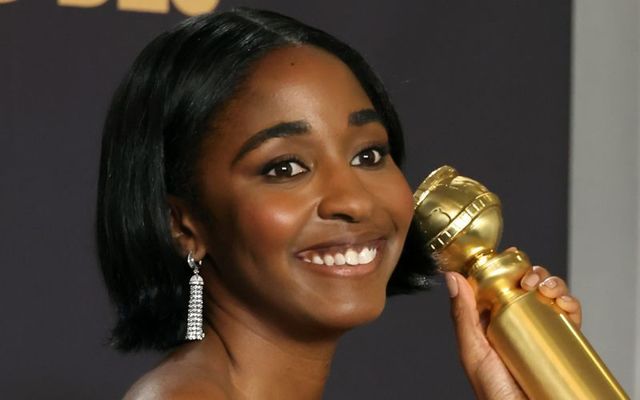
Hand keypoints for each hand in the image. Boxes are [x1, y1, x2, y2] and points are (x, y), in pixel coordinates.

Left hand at [445, 251, 581, 399]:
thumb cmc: (493, 392)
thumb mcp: (473, 350)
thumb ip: (462, 315)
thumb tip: (452, 277)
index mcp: (490, 320)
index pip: (498, 285)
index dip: (505, 267)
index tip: (510, 254)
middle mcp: (515, 321)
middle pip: (526, 285)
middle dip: (532, 272)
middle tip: (528, 278)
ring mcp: (539, 329)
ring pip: (549, 295)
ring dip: (552, 284)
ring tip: (545, 290)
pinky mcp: (560, 340)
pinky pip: (569, 315)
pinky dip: (571, 302)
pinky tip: (563, 303)